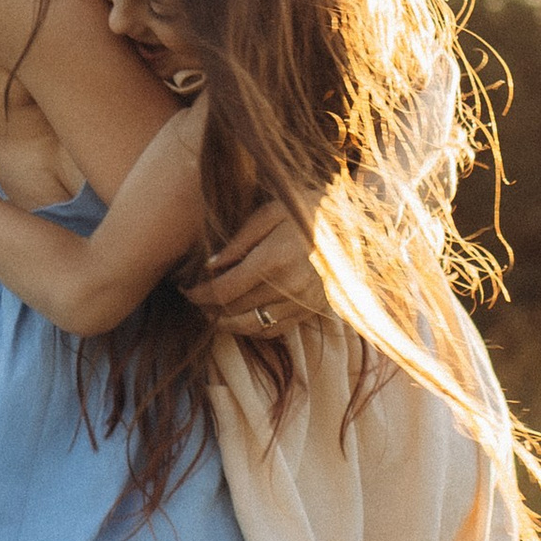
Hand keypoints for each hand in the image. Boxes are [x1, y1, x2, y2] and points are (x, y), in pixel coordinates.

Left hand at [187, 198, 328, 330]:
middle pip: (234, 310)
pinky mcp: (312, 311)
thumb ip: (239, 241)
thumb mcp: (271, 212)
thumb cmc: (307, 210)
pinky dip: (253, 330)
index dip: (200, 295)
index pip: (224, 290)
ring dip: (226, 324)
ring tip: (211, 314)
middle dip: (208, 308)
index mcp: (274, 259)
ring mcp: (302, 302)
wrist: (354, 224)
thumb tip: (210, 267)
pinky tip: (240, 320)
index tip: (186, 291)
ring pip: (253, 327)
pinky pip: (275, 331)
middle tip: (195, 300)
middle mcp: (288, 286)